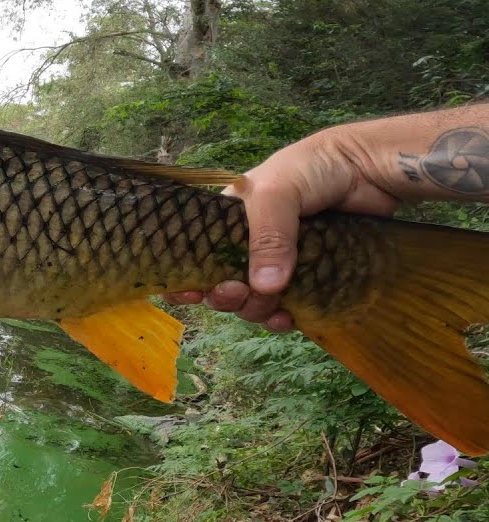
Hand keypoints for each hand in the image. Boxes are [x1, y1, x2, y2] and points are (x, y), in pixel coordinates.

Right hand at [163, 127, 399, 331]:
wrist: (371, 167)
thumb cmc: (312, 168)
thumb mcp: (277, 193)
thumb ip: (267, 237)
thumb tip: (263, 288)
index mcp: (229, 221)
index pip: (196, 253)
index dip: (186, 276)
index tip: (188, 293)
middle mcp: (249, 243)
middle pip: (223, 283)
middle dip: (226, 296)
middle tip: (238, 293)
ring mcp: (280, 262)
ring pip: (253, 300)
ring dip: (255, 310)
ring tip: (269, 308)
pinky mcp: (309, 276)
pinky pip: (288, 307)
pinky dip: (283, 318)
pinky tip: (287, 319)